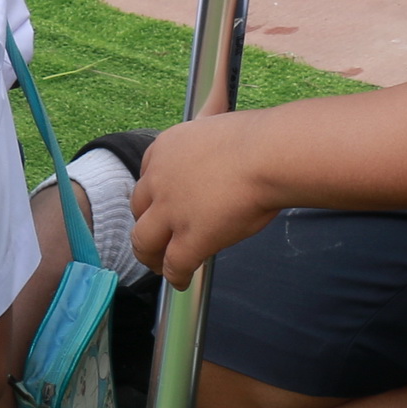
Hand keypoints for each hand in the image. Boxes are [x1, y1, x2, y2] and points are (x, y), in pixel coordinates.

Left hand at [127, 115, 287, 288]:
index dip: (153, 195)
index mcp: (164, 149)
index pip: (146, 176)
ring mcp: (171, 211)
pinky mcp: (189, 238)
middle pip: (139, 209)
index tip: (162, 205)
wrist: (268, 155)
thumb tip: (221, 129)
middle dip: (146, 224)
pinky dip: (175, 276)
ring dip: (150, 255)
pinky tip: (182, 282)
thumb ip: (209, 138)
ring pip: (144, 241)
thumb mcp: (218, 125)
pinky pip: (174, 264)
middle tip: (156, 237)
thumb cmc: (258, 139)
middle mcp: (159, 180)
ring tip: (159, 265)